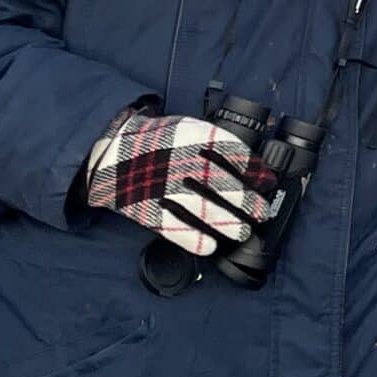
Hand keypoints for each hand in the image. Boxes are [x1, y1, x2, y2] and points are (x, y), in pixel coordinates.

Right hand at [82, 106, 280, 254]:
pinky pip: (171, 226)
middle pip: (219, 183)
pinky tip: (210, 247)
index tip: (266, 181)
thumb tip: (258, 169)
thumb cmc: (161, 142)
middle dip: (245, 201)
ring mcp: (159, 184)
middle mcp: (175, 159)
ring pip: (198, 208)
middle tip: (261, 213)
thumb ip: (220, 145)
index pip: (228, 148)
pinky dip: (192, 238)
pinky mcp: (143, 208)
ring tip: (243, 233)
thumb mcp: (189, 130)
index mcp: (188, 134)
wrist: (110, 149)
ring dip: (225, 223)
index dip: (251, 166)